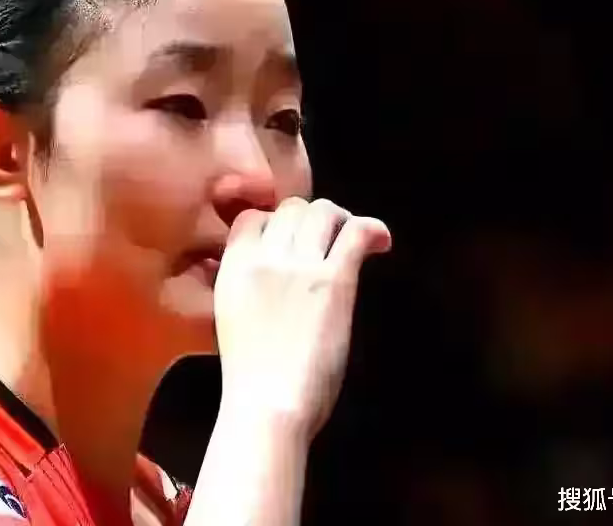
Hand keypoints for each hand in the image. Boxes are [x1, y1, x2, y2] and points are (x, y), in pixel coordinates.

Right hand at [213, 197, 391, 441]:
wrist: (268, 404)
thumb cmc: (250, 378)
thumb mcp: (231, 318)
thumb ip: (245, 287)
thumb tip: (264, 276)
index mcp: (233, 267)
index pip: (254, 217)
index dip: (276, 224)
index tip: (291, 242)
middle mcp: (265, 256)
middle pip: (292, 208)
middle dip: (311, 220)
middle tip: (327, 244)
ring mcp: (300, 265)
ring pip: (323, 212)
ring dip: (340, 222)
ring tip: (351, 243)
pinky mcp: (333, 280)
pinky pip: (356, 233)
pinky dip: (373, 230)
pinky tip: (382, 243)